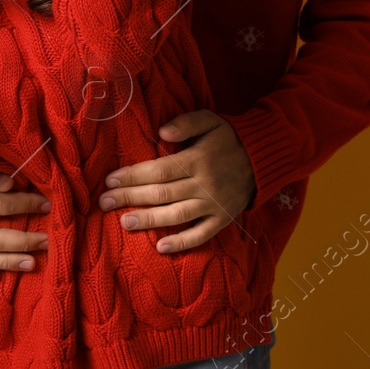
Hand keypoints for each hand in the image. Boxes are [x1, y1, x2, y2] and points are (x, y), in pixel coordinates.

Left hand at [97, 110, 254, 253]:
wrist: (265, 159)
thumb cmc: (229, 138)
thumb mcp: (210, 120)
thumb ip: (186, 123)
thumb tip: (161, 132)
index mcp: (197, 159)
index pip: (159, 170)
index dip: (133, 176)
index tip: (110, 181)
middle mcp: (204, 184)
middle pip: (162, 194)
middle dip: (130, 198)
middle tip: (104, 202)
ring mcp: (214, 205)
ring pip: (177, 216)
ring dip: (149, 220)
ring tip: (124, 222)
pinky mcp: (223, 220)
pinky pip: (201, 235)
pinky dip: (182, 243)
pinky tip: (160, 247)